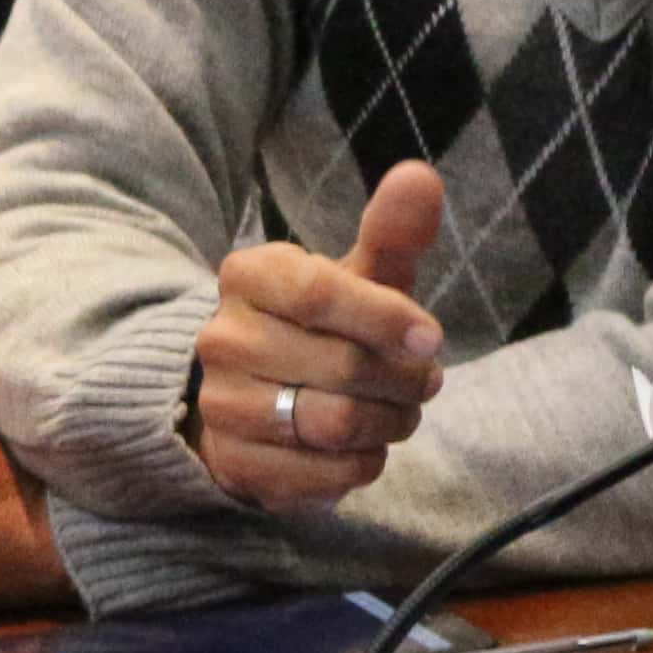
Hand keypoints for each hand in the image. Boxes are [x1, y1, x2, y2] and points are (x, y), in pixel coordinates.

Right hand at [190, 162, 446, 511]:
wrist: (259, 392)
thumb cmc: (325, 323)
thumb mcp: (358, 274)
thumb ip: (392, 231)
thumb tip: (420, 177)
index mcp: (248, 275)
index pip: (319, 293)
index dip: (387, 319)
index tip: (430, 338)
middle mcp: (222, 338)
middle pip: (340, 366)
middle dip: (404, 379)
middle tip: (425, 380)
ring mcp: (222, 404)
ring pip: (333, 423)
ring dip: (390, 422)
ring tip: (401, 411)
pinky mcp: (234, 463)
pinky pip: (322, 475)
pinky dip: (363, 464)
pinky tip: (367, 446)